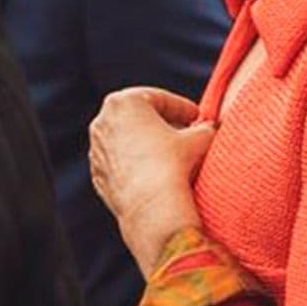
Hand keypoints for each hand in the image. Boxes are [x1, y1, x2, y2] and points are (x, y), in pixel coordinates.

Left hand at [89, 87, 215, 277]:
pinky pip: (121, 162)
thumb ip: (204, 128)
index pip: (160, 98)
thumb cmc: (172, 165)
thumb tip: (210, 129)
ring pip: (128, 139)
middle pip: (140, 117)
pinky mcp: (97, 173)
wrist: (150, 206)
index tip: (197, 117)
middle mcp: (103, 120)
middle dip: (164, 124)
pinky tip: (156, 174)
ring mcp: (96, 148)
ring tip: (173, 156)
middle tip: (186, 134)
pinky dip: (137, 163)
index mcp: (124, 102)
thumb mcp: (198, 139)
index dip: (183, 108)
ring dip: (149, 144)